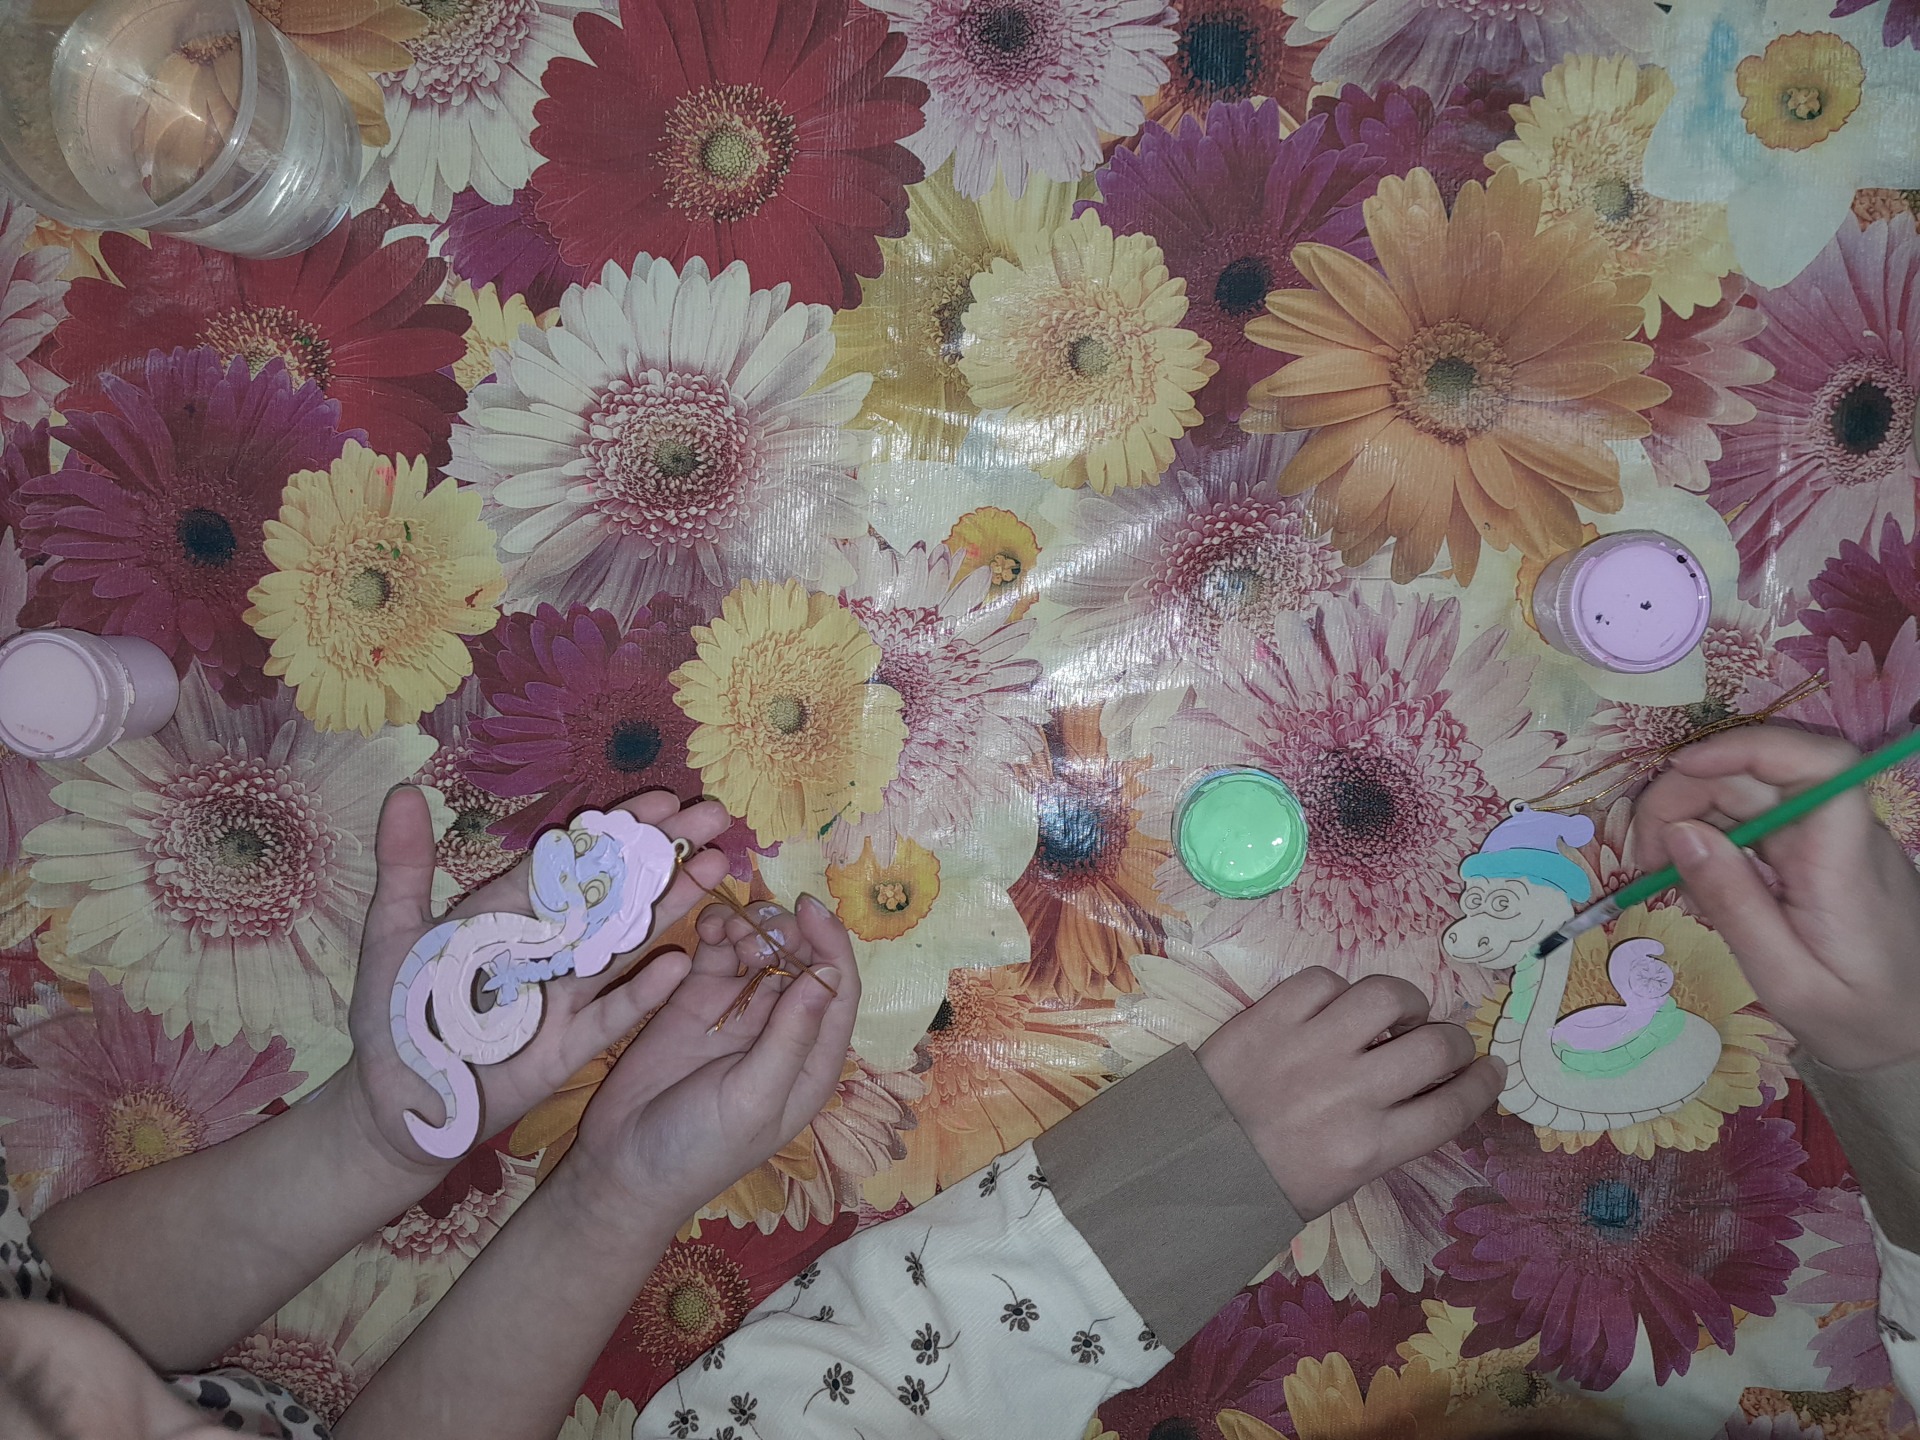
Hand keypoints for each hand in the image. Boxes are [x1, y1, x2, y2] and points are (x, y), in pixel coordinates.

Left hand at [338, 786, 733, 1172]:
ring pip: (626, 944)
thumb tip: (404, 790)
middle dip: (665, 854)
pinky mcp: (568, 1045)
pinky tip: (680, 963)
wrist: (392, 1104)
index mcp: (513, 915)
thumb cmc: (393, 1016)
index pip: (575, 859)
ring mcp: (565, 996)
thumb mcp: (393, 932)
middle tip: (716, 815)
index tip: (667, 798)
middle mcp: (550, 948)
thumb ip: (405, 864)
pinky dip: (642, 993)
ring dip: (670, 907)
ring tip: (716, 867)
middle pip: (616, 892)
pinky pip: (611, 1016)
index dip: (620, 828)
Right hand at [564, 895, 858, 1222]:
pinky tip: (707, 924)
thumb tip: (830, 975)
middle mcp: (780, 1029)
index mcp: (809, 1060)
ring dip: (751, 928)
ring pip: (760, 950)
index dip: (831, 946)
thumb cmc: (698, 1148)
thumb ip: (789, 1038)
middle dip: (785, 932)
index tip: (809, 909)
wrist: (622, 1166)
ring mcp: (736, 1011)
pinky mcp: (694, 1000)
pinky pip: (715, 954)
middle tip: (755, 925)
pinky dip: (716, 932)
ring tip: (727, 929)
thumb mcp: (751, 1099)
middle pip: (800, 961)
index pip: (837, 991)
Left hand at [1196, 968, 1502, 1217]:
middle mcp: (1350, 1093)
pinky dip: (1337, 990)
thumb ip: (1390, 1134)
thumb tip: (1430, 1088)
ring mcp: (1310, 1047)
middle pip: (1435, 1046)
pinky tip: (1334, 1007)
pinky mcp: (1270, 1015)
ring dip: (1404, 1002)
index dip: (1484, 1083)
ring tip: (1395, 1014)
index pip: (1453, 1107)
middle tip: (1442, 1041)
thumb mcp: (1345, 1178)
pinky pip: (1323, 980)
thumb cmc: (1271, 1181)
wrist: (1190, 1161)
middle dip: (1454, 1040)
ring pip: (1386, 996)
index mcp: (1372, 1147)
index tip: (1492, 1068)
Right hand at [1630, 725, 1919, 1072]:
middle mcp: (1840, 833)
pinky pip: (1754, 822)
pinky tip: (1693, 881)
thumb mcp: (1783, 976)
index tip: (1682, 768)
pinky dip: (1711, 839)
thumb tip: (1678, 833)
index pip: (1815, 762)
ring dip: (1691, 819)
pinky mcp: (1813, 851)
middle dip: (1686, 796)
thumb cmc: (1854, 1016)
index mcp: (1843, 859)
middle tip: (1643, 857)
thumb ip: (1732, 904)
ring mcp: (1826, 839)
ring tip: (1663, 878)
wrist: (1907, 1035)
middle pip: (1758, 775)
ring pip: (1747, 793)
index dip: (1747, 747)